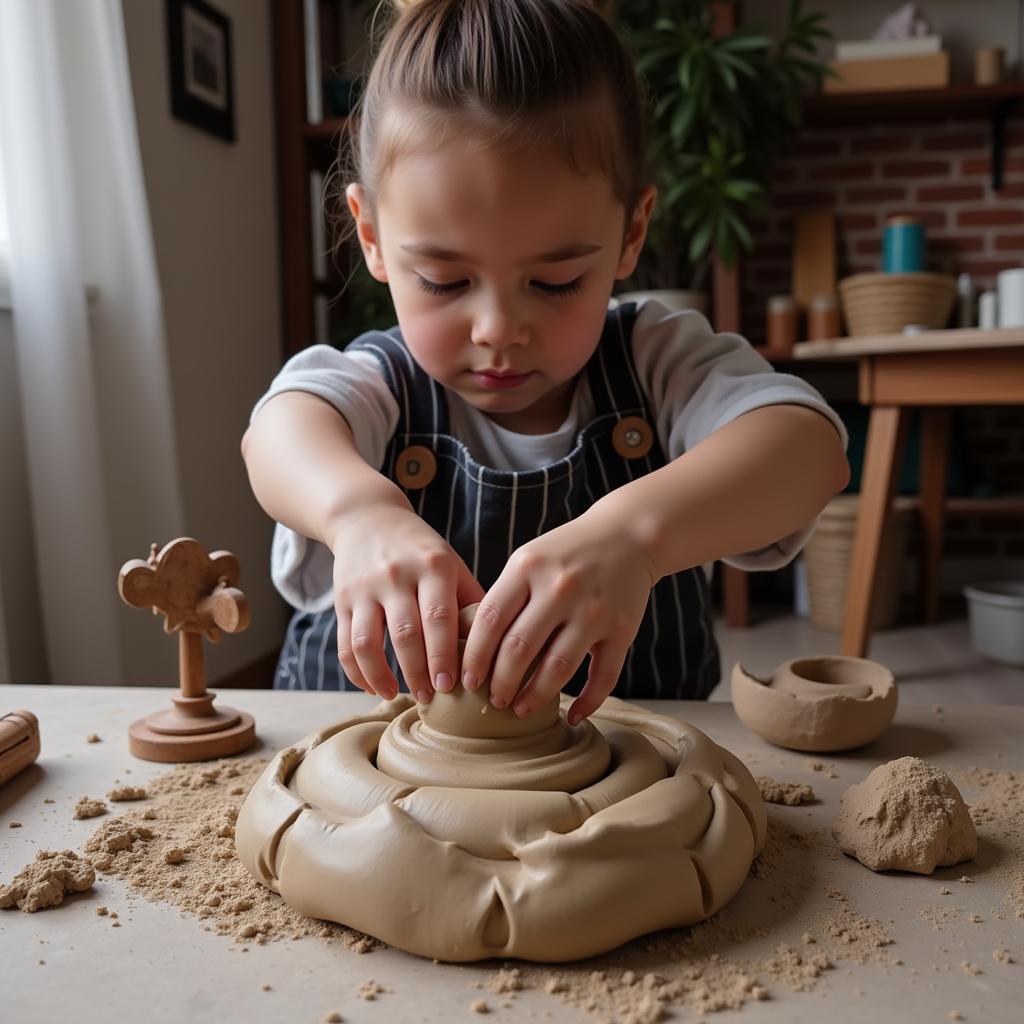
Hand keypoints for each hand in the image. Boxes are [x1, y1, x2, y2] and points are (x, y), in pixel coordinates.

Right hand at [330, 506, 483, 701]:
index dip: (445, 654)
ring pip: (369, 642)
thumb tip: (497, 646)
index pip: (440, 616)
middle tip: (432, 698)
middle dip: (419, 671)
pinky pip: (346, 644)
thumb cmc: (421, 550)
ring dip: (383, 676)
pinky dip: (358, 673)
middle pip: (406, 633)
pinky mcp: (342, 600)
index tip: (454, 685)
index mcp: (433, 566)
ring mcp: (366, 588)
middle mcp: (397, 575)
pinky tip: (374, 688)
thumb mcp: (451, 562)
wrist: (368, 518)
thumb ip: (470, 599)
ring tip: (400, 696)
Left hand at [460, 508, 655, 724]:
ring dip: (535, 696)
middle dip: (501, 682)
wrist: (627, 535)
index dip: (474, 657)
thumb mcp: (528, 560)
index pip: (490, 621)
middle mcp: (560, 588)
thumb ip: (504, 597)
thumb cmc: (566, 554)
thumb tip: (472, 651)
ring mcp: (593, 610)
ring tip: (521, 709)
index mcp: (528, 568)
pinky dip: (588, 701)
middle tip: (493, 700)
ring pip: (558, 667)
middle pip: (520, 649)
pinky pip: (604, 676)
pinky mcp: (622, 629)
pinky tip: (573, 715)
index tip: (467, 681)